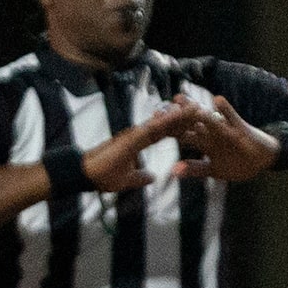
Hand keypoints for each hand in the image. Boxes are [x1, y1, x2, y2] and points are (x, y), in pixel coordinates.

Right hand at [80, 99, 204, 192]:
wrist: (85, 174)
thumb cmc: (102, 176)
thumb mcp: (126, 180)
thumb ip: (139, 177)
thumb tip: (151, 177)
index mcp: (138, 142)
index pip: (163, 133)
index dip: (179, 127)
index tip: (195, 123)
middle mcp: (138, 134)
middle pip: (166, 124)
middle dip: (184, 117)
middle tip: (203, 108)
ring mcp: (134, 134)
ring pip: (162, 123)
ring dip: (179, 115)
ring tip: (197, 107)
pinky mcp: (130, 138)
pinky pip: (152, 129)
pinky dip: (165, 122)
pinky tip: (178, 115)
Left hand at [166, 91, 281, 183]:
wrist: (262, 159)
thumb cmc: (237, 163)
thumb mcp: (214, 170)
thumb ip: (195, 169)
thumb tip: (173, 171)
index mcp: (203, 143)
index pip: (182, 135)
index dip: (168, 131)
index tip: (151, 126)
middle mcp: (211, 133)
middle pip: (190, 122)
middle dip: (175, 116)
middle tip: (160, 107)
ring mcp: (225, 129)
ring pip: (207, 117)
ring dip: (194, 108)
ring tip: (181, 99)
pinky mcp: (240, 128)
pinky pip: (232, 117)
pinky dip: (225, 110)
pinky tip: (217, 100)